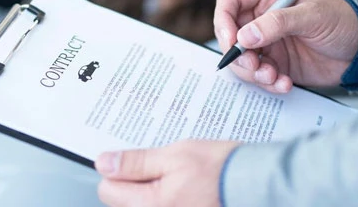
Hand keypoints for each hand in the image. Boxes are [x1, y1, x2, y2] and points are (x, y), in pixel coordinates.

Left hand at [96, 140, 238, 206]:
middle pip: (124, 201)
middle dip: (134, 180)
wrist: (253, 185)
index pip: (108, 190)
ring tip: (175, 174)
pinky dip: (166, 195)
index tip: (133, 158)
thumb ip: (137, 162)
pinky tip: (183, 185)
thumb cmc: (218, 169)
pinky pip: (161, 206)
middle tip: (159, 164)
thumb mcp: (175, 155)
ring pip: (142, 204)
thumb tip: (104, 163)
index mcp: (150, 206)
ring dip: (151, 188)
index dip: (118, 169)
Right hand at [214, 0, 357, 91]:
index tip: (231, 41)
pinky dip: (268, 83)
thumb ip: (278, 23)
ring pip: (241, 58)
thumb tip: (245, 36)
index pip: (230, 0)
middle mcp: (261, 16)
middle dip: (238, 53)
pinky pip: (258, 75)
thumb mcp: (311, 16)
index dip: (223, 19)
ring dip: (253, 72)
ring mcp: (267, 40)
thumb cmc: (341, 20)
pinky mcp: (275, 62)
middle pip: (230, 33)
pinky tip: (285, 83)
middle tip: (253, 66)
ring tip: (273, 77)